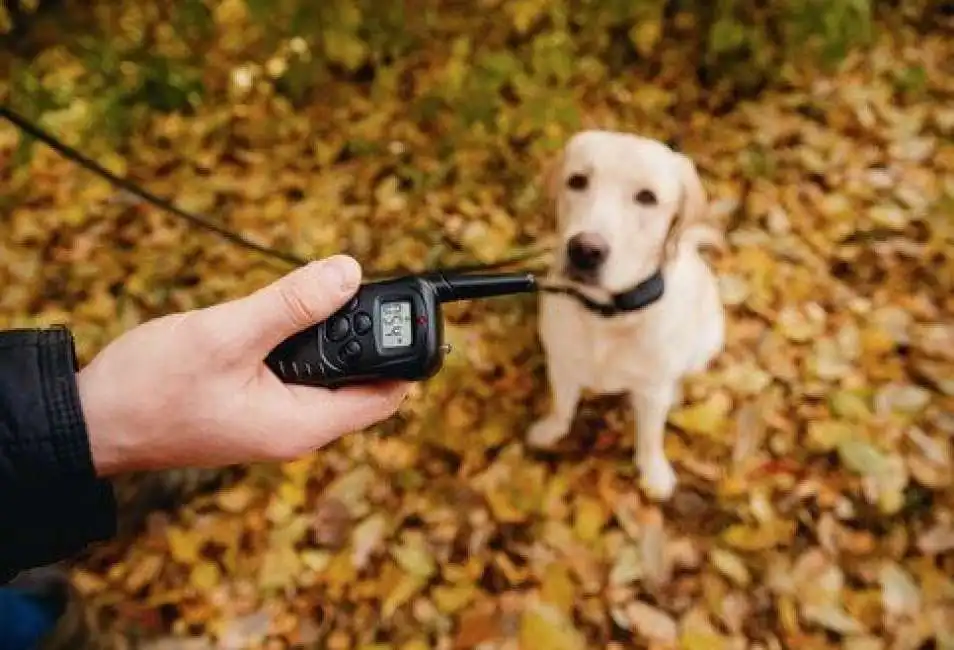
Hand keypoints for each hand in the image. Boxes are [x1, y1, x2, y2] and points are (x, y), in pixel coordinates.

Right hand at [77, 255, 408, 475]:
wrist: (91, 420)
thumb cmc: (151, 387)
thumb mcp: (227, 335)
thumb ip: (291, 304)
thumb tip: (349, 272)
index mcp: (303, 424)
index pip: (387, 394)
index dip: (402, 350)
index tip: (402, 306)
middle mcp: (297, 430)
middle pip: (362, 380)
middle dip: (358, 333)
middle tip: (336, 289)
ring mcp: (275, 421)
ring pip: (327, 373)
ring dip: (323, 334)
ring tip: (298, 299)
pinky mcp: (255, 408)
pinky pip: (296, 373)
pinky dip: (295, 341)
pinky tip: (270, 319)